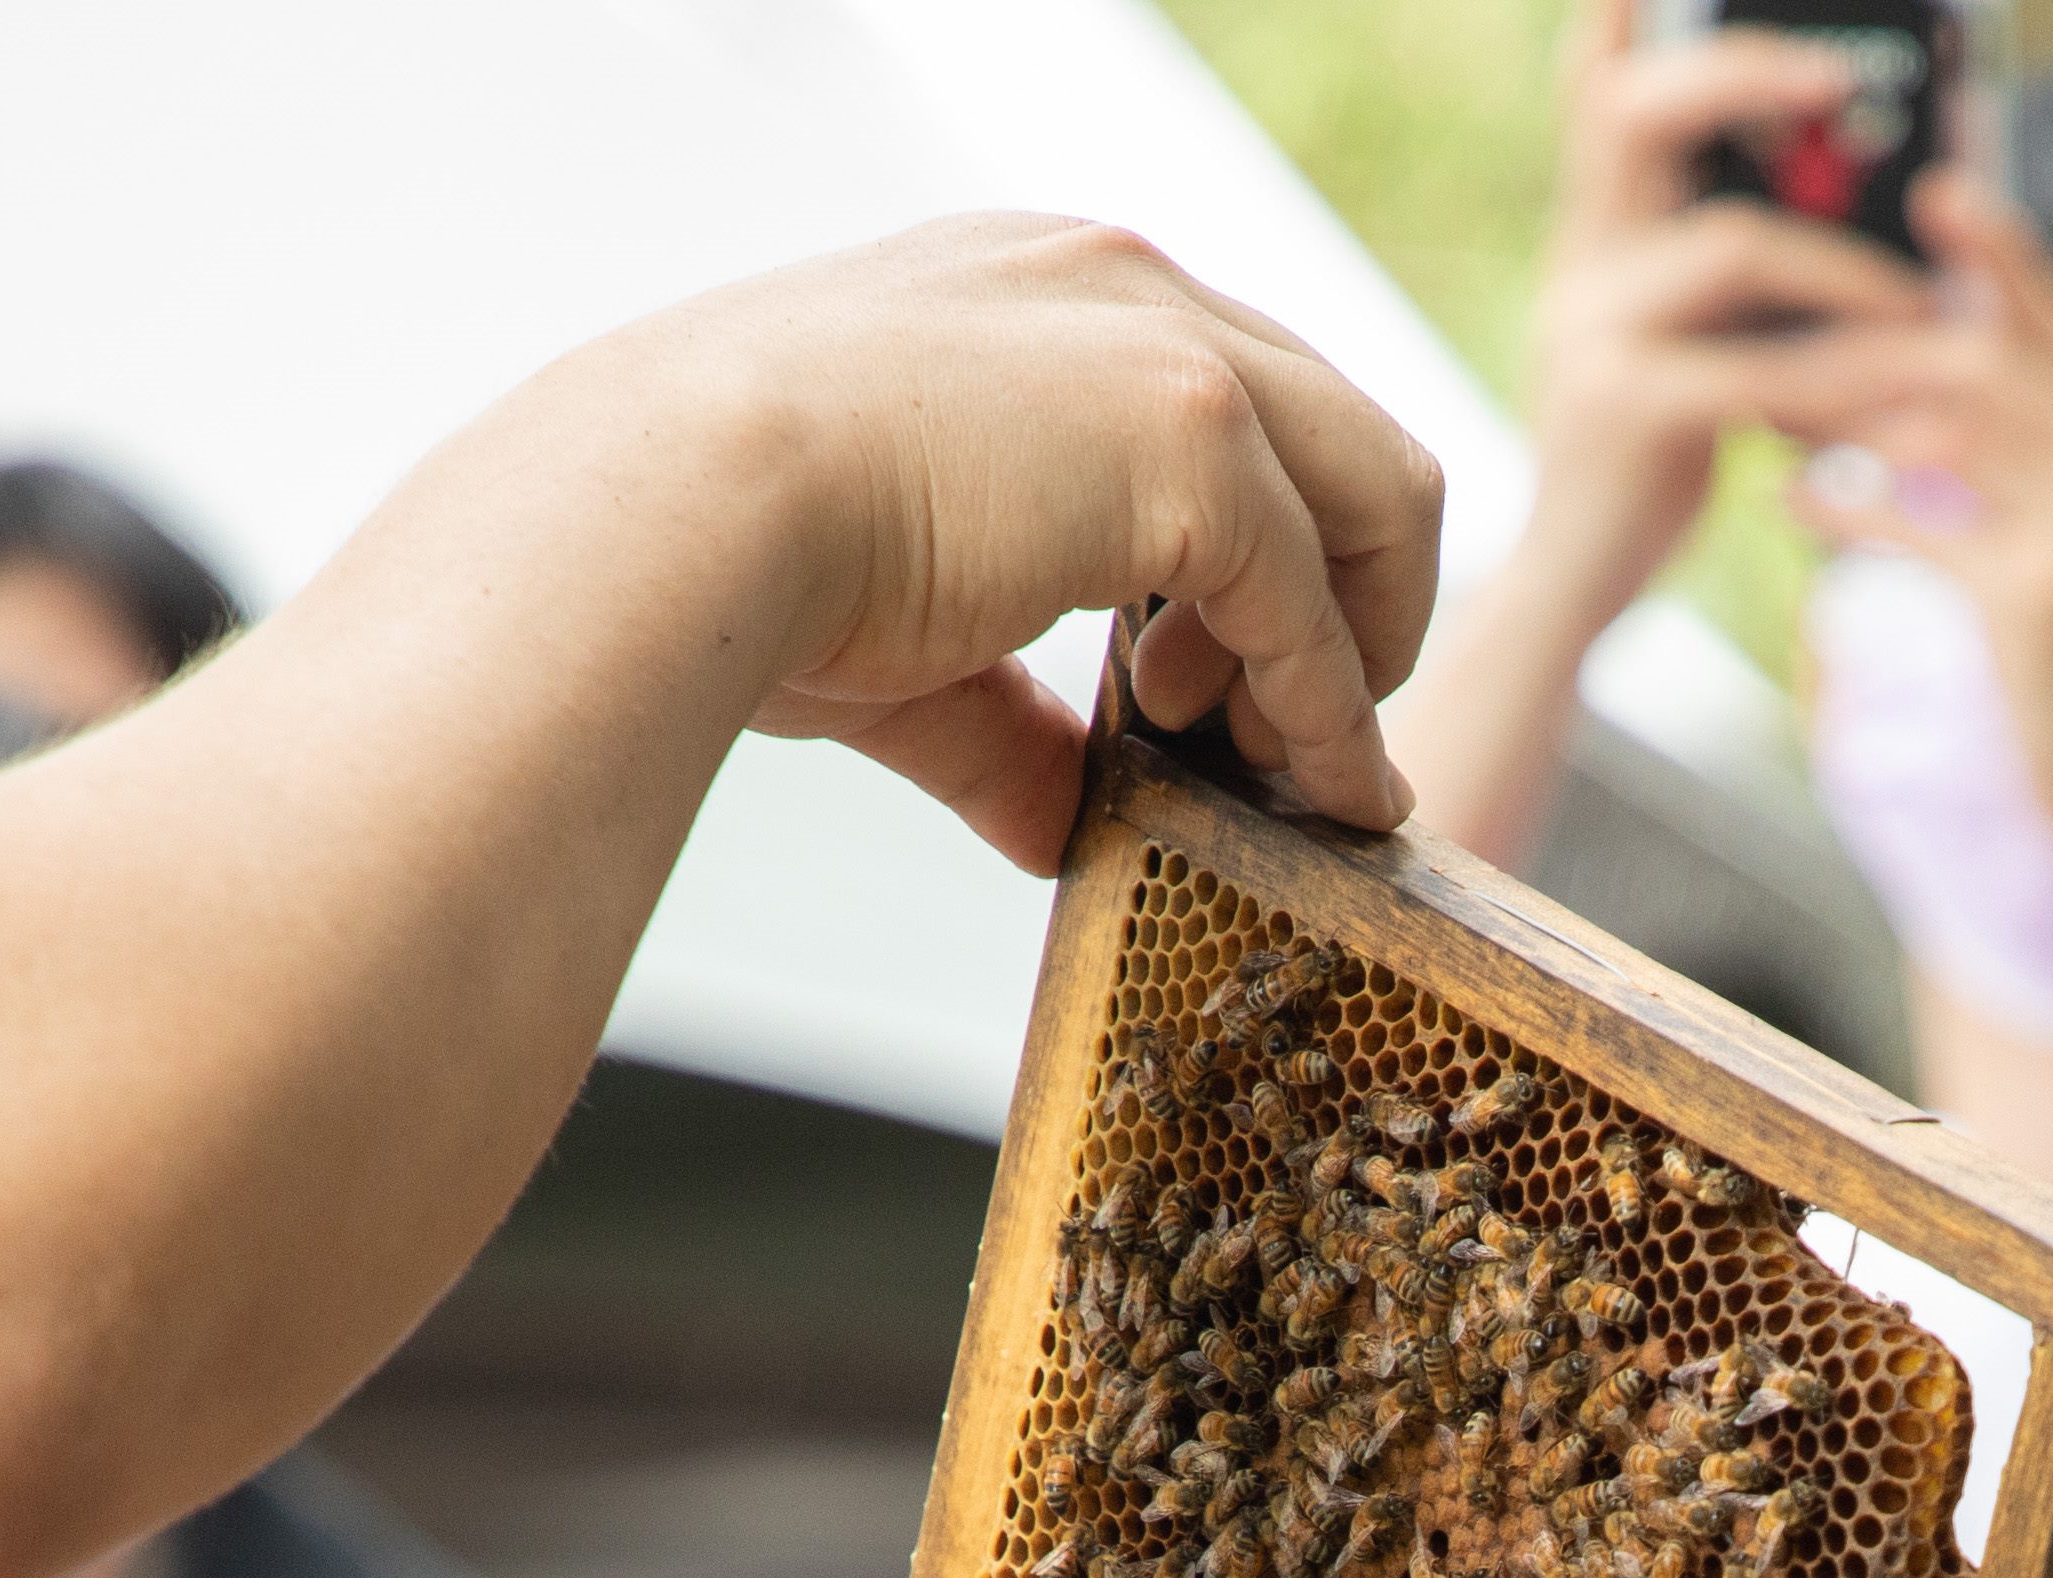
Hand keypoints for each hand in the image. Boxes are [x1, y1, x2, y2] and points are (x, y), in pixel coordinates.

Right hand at [687, 216, 1451, 866]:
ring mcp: (1169, 345)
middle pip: (1338, 429)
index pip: (1229, 399)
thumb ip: (1008, 716)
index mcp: (1040, 293)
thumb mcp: (910, 633)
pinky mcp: (1194, 438)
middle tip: (1280, 728)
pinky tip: (1309, 787)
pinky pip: (1318, 599)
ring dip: (1356, 649)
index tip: (1213, 681)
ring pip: (1376, 491)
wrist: (675, 516)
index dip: (1259, 552)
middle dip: (1345, 592)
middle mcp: (1120, 283)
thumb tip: (1059, 819)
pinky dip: (1332, 709)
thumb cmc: (733, 557)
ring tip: (1279, 763)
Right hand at [1514, 1, 1941, 602]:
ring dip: (1851, 268)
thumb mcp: (1692, 342)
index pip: (1592, 100)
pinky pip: (1757, 370)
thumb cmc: (1651, 457)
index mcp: (1597, 236)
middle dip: (1734, 76)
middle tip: (1831, 73)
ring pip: (1732, 249)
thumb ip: (1736, 273)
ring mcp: (1590, 332)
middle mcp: (1578, 263)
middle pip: (1630, 120)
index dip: (1615, 30)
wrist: (1577, 585)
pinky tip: (1918, 398)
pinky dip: (1852, 377)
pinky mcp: (1626, 411)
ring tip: (1935, 304)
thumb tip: (1864, 209)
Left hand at [1779, 173, 2052, 944]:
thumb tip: (1940, 356)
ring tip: (1769, 404)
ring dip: (1847, 413)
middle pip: (1989, 358)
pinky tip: (1791, 502)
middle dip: (1878, 340)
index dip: (2000, 252)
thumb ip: (2038, 447)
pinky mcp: (2039, 600)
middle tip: (1787, 326)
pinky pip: (1919, 526)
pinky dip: (1847, 509)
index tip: (1937, 192)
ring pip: (1946, 430)